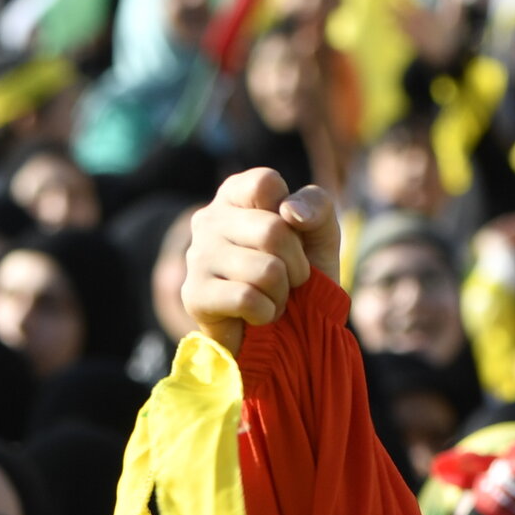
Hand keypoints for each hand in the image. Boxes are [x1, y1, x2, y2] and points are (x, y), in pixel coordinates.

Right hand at [184, 168, 340, 353]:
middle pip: (273, 231)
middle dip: (297, 265)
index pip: (266, 182)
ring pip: (266, 270)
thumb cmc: (299, 275)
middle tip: (289, 279)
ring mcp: (196, 256)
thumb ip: (317, 206)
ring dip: (282, 293)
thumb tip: (290, 212)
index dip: (293, 217)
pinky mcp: (194, 294)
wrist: (285, 332)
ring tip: (272, 297)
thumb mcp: (320, 234)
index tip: (292, 236)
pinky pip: (248, 300)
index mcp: (235, 194)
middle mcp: (208, 219)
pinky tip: (258, 315)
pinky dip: (266, 313)